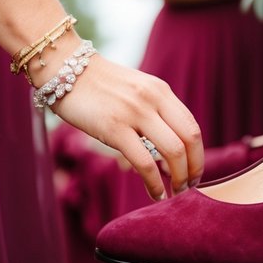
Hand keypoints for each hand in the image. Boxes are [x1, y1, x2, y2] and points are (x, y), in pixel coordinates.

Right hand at [54, 56, 203, 198]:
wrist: (64, 68)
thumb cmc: (97, 87)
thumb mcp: (135, 93)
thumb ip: (153, 116)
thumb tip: (166, 157)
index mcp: (160, 91)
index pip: (192, 127)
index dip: (198, 155)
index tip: (194, 173)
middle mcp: (152, 100)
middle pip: (188, 141)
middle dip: (192, 170)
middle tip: (187, 187)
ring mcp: (134, 113)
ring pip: (172, 152)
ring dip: (178, 178)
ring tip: (174, 192)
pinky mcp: (114, 128)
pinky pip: (144, 163)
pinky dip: (154, 184)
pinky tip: (155, 194)